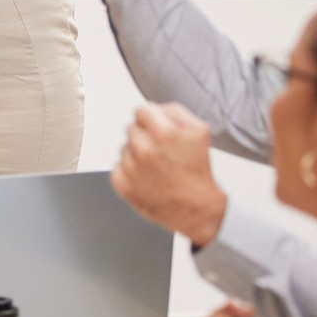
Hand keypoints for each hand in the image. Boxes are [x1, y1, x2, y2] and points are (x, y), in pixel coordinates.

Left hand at [113, 103, 227, 247]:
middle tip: (161, 151)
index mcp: (161, 132)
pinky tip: (146, 177)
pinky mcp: (122, 185)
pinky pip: (117, 167)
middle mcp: (142, 149)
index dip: (151, 119)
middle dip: (144, 136)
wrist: (197, 208)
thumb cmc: (198, 171)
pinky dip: (129, 171)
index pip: (141, 111)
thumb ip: (175, 111)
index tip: (157, 129)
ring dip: (136, 154)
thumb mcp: (200, 131)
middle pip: (131, 129)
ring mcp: (130, 168)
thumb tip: (156, 108)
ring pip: (124, 148)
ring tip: (156, 167)